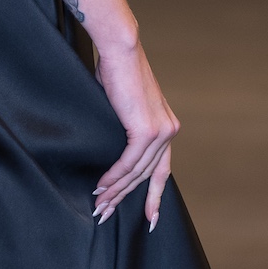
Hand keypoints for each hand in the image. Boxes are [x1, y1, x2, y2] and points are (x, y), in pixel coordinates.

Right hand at [91, 39, 180, 231]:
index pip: (162, 169)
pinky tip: (101, 185)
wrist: (120, 50)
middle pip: (146, 175)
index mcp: (167, 126)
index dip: (155, 196)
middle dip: (124, 197)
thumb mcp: (126, 104)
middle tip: (105, 212)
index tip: (150, 218)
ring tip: (98, 204)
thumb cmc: (117, 71)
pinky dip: (114, 176)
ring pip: (136, 172)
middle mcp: (168, 132)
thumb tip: (110, 144)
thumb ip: (125, 126)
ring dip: (115, 190)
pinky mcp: (146, 130)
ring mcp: (160, 132)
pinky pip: (128, 162)